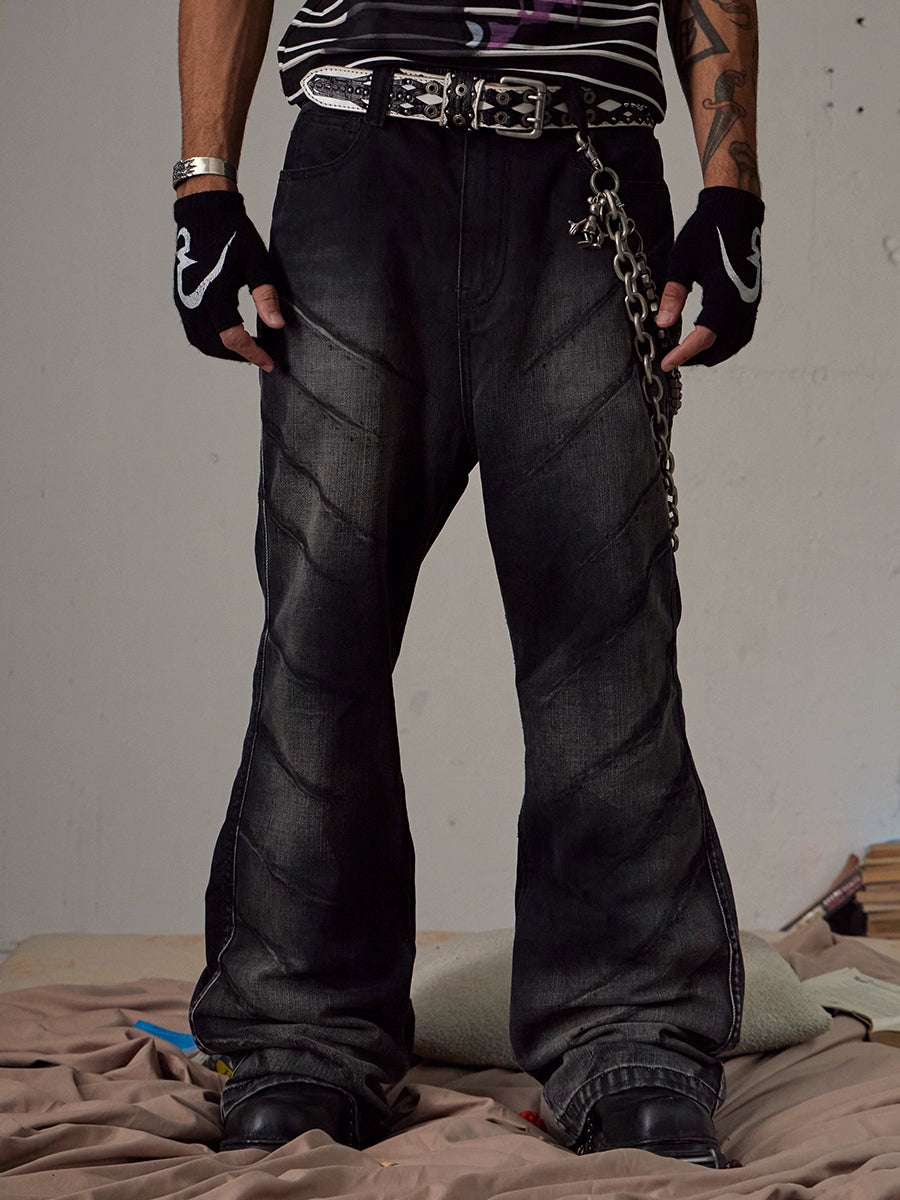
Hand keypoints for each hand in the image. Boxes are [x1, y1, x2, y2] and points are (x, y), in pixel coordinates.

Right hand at [173, 190, 283, 371]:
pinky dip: (210, 340)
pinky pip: (193, 330)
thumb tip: (276, 325)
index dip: (253, 354)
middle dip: (238, 356)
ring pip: (201, 342)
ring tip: (245, 347)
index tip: (269, 362)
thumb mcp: (257, 264)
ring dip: (223, 350)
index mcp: (214, 296)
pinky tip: (227, 334)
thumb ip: (266, 297)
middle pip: (215, 347)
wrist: (204, 212)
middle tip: (260, 356)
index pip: (233, 340)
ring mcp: (185, 301)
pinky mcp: (181, 297)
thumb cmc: (231, 234)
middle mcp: (195, 302)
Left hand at [655, 187, 763, 369]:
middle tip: (673, 358)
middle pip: (722, 347)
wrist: (736, 209)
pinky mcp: (751, 297)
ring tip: (689, 353)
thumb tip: (663, 324)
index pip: (705, 337)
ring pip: (735, 342)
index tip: (666, 363)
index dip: (684, 354)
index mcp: (724, 294)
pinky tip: (709, 338)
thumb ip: (674, 294)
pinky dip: (726, 342)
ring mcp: (750, 301)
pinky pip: (742, 331)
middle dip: (697, 357)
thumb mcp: (682, 260)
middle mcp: (741, 301)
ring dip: (713, 353)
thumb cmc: (707, 230)